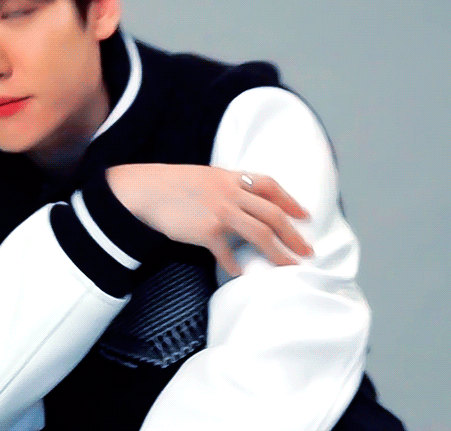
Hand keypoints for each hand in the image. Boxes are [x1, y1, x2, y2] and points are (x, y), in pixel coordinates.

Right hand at [105, 164, 312, 275]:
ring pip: (260, 234)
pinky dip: (234, 265)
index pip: (270, 186)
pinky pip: (227, 253)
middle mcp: (231, 193)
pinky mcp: (207, 231)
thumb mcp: (204, 177)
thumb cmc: (170, 184)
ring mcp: (221, 212)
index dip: (290, 201)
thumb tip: (241, 205)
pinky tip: (239, 273)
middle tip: (307, 251)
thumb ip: (225, 188)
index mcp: (231, 178)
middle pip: (273, 214)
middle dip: (294, 235)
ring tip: (289, 267)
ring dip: (278, 253)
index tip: (304, 215)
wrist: (143, 190)